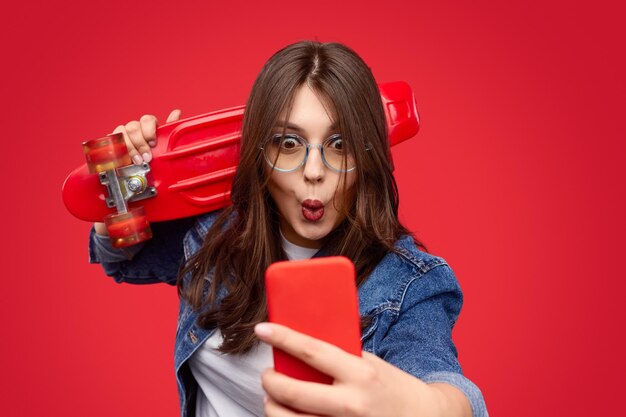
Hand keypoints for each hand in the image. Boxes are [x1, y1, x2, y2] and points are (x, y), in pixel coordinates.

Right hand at [112, 108, 181, 165]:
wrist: (139, 170)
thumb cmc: (152, 156)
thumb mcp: (163, 144)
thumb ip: (169, 129)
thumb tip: (177, 112)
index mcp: (147, 126)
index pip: (147, 119)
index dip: (150, 131)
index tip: (153, 143)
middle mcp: (134, 128)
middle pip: (133, 127)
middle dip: (140, 143)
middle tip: (146, 157)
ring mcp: (122, 134)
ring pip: (122, 132)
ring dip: (130, 148)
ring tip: (136, 160)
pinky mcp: (112, 142)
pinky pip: (111, 140)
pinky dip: (117, 148)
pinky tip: (124, 157)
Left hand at [254, 322, 442, 416]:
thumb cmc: (392, 387)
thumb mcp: (370, 364)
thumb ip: (339, 358)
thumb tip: (301, 347)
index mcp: (360, 374)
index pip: (312, 351)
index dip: (283, 338)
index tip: (262, 329)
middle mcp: (352, 404)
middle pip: (292, 392)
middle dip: (270, 382)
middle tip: (267, 375)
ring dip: (273, 407)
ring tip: (274, 398)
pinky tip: (290, 415)